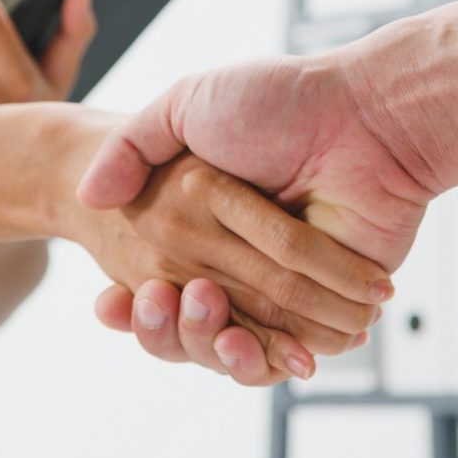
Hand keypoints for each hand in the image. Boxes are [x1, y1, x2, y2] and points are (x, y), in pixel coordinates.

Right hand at [76, 55, 428, 380]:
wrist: (369, 112)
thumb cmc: (279, 99)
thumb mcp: (186, 105)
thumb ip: (133, 144)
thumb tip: (88, 194)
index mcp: (208, 218)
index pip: (158, 276)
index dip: (131, 301)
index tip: (110, 302)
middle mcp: (243, 253)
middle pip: (192, 316)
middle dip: (165, 325)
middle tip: (153, 302)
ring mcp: (287, 281)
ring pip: (234, 339)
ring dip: (206, 345)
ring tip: (196, 314)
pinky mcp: (331, 302)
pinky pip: (289, 347)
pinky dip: (262, 358)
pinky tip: (237, 345)